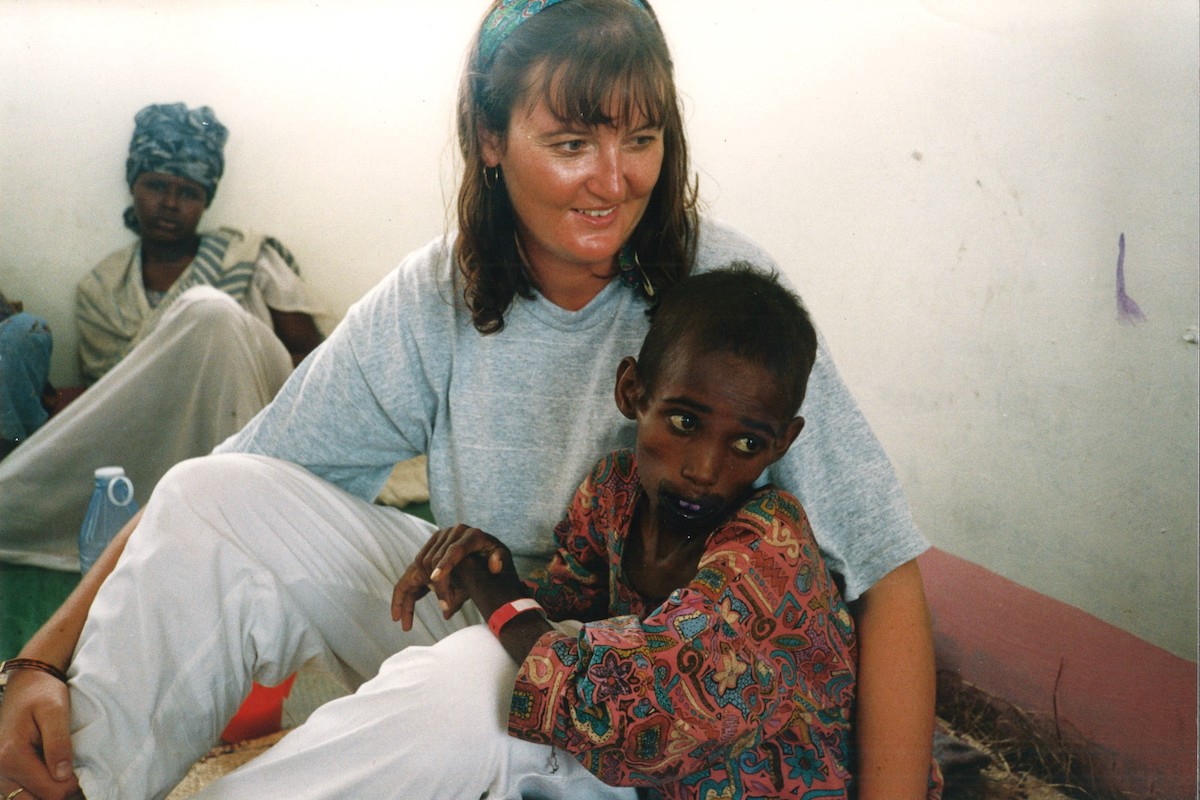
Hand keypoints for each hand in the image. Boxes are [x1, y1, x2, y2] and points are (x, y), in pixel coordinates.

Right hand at [0, 670, 79, 799]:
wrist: (26, 683)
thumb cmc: (42, 693)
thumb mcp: (55, 711)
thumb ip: (58, 743)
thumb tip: (63, 776)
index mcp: (11, 756)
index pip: (50, 790)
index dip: (73, 786)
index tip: (87, 771)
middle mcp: (0, 770)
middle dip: (60, 793)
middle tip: (78, 778)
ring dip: (48, 793)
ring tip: (67, 776)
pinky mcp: (3, 772)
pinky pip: (21, 793)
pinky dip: (39, 790)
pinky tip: (55, 775)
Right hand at [391, 524, 514, 629]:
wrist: (486, 552)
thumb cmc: (495, 558)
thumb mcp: (501, 559)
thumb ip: (499, 561)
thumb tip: (494, 566)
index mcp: (471, 535)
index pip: (455, 550)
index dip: (445, 564)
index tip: (435, 579)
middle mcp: (450, 534)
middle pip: (434, 562)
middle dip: (439, 587)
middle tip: (447, 607)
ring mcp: (436, 542)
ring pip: (418, 568)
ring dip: (416, 594)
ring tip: (410, 620)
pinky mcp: (427, 553)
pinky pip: (411, 574)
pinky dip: (404, 594)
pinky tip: (399, 616)